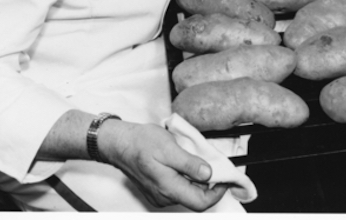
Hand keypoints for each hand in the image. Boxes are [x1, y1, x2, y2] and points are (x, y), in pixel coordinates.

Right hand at [99, 120, 227, 210]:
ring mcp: (159, 195)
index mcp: (168, 188)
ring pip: (187, 193)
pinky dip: (187, 179)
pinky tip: (186, 164)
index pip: (201, 202)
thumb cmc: (141, 142)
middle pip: (195, 199)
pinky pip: (178, 189)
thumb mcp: (169, 147)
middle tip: (216, 166)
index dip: (217, 192)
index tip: (226, 178)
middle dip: (209, 185)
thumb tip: (208, 174)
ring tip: (200, 161)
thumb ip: (189, 163)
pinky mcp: (156, 190)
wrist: (119, 143)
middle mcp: (164, 196)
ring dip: (198, 181)